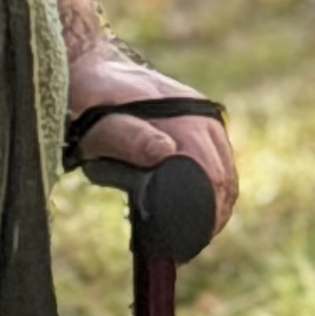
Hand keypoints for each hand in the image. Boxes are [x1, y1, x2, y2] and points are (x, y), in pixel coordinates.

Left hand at [67, 46, 239, 239]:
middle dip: (215, 214)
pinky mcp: (197, 119)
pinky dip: (214, 182)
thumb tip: (165, 153)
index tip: (191, 245)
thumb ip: (130, 139)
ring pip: (226, 167)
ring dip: (218, 200)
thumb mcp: (100, 125)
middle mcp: (201, 118)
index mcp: (184, 121)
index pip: (215, 177)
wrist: (90, 67)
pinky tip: (202, 202)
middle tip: (191, 248)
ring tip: (199, 232)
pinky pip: (217, 157)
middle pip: (226, 176)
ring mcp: (202, 117)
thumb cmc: (88, 102)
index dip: (209, 214)